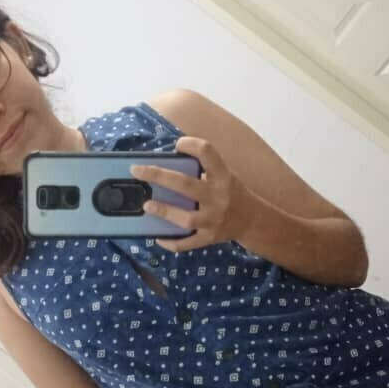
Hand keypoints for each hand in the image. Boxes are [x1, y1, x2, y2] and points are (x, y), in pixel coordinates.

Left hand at [129, 136, 252, 252]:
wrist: (251, 219)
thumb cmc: (230, 192)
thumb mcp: (223, 176)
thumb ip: (201, 170)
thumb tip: (164, 166)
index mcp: (223, 176)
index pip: (207, 152)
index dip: (190, 145)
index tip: (176, 145)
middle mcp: (218, 197)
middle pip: (185, 184)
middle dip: (158, 176)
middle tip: (136, 170)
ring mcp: (214, 220)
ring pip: (186, 218)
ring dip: (164, 211)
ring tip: (146, 206)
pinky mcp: (209, 238)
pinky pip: (187, 243)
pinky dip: (171, 242)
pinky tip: (157, 237)